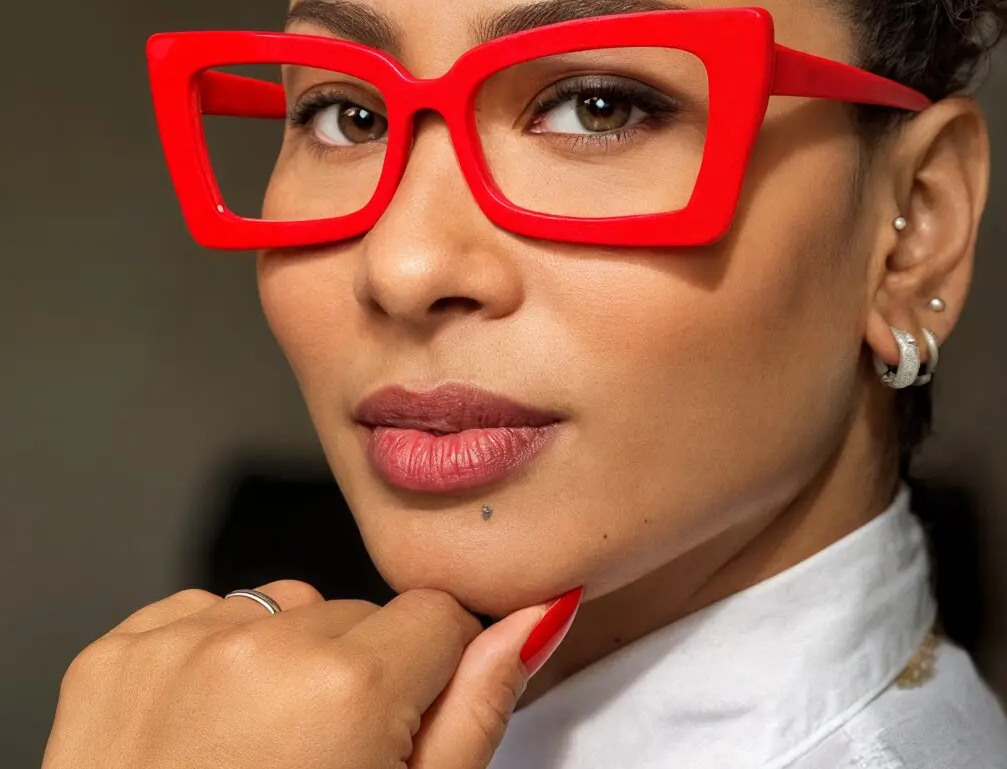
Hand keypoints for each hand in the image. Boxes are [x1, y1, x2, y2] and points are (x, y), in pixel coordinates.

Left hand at [41, 579, 580, 768]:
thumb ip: (477, 711)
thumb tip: (538, 617)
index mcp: (347, 687)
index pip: (439, 615)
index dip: (431, 678)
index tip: (399, 734)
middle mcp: (259, 644)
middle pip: (358, 612)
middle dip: (357, 672)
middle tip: (322, 766)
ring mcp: (178, 646)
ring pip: (282, 608)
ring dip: (285, 662)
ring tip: (260, 755)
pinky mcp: (114, 656)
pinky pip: (203, 614)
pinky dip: (214, 661)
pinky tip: (204, 738)